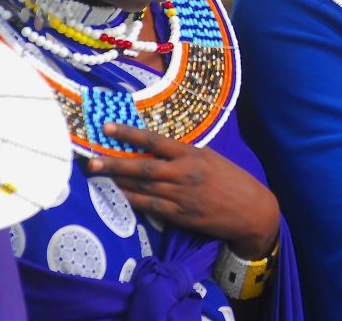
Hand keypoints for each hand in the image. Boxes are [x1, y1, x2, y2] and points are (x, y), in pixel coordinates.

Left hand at [88, 123, 279, 258]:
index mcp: (191, 154)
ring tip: (98, 176)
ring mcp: (180, 195)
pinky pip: (150, 206)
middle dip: (114, 162)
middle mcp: (183, 173)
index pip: (154, 140)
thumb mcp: (210, 159)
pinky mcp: (180, 214)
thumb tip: (160, 150)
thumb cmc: (232, 180)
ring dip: (118, 181)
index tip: (107, 127)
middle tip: (91, 160)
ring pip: (141, 186)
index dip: (129, 133)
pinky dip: (132, 200)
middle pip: (141, 166)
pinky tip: (118, 196)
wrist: (250, 209)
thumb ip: (185, 155)